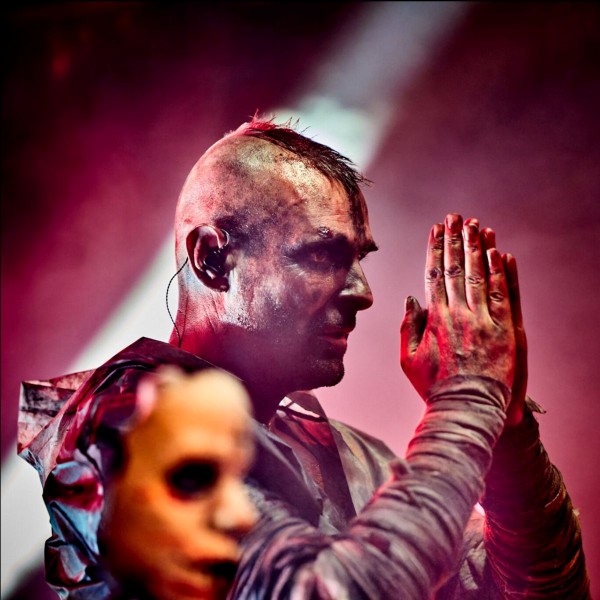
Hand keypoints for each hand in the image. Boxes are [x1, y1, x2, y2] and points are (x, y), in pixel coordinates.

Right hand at [400, 214, 519, 414]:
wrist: (467, 409)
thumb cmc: (434, 387)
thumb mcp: (408, 359)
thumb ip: (407, 327)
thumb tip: (410, 299)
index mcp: (435, 318)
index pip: (433, 274)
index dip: (435, 249)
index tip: (435, 230)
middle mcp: (459, 314)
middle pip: (456, 268)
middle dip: (455, 239)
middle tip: (454, 217)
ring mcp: (484, 321)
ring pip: (480, 275)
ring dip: (477, 248)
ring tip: (475, 225)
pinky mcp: (505, 330)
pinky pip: (504, 294)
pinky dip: (501, 272)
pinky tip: (499, 252)